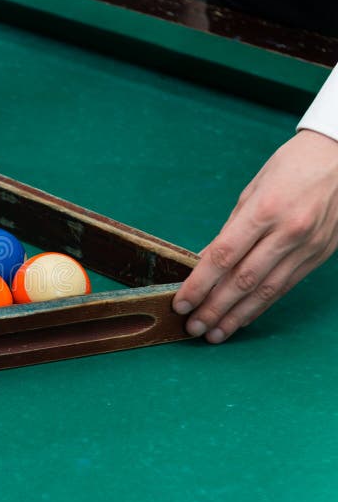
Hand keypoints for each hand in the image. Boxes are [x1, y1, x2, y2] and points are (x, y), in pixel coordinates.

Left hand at [173, 129, 337, 342]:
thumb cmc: (290, 167)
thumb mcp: (252, 191)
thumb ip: (229, 230)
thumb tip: (203, 261)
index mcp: (264, 210)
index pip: (222, 256)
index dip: (199, 284)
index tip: (180, 303)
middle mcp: (288, 232)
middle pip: (243, 280)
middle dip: (214, 308)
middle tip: (192, 327)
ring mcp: (307, 246)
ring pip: (266, 291)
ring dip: (236, 316)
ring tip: (214, 334)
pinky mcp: (320, 255)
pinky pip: (285, 287)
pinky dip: (261, 306)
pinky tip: (243, 318)